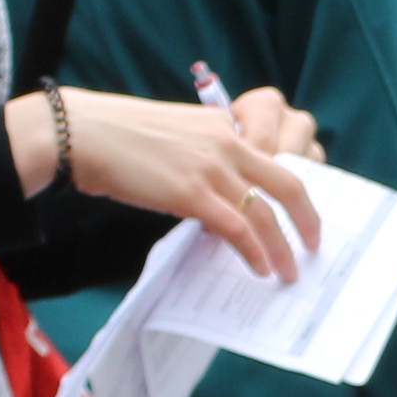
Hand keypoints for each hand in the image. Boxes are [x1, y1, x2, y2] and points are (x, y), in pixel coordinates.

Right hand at [25, 90, 327, 280]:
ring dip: (283, 248)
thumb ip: (203, 156)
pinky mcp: (191, 193)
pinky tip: (258, 268)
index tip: (301, 209)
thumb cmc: (117, 137)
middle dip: (308, 219)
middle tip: (315, 244)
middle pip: (288, 182)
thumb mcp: (173, 132)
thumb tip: (217, 200)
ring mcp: (211, 167)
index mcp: (222, 124)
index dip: (295, 184)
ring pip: (266, 212)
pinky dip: (253, 252)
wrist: (81, 133)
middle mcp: (226, 142)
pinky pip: (237, 228)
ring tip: (289, 271)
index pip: (274, 153)